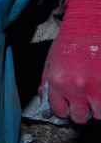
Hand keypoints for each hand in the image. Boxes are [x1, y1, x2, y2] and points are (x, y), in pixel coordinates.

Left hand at [39, 0, 100, 122]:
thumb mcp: (51, 62)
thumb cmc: (69, 43)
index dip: (63, 109)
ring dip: (97, 107)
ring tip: (94, 94)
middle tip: (83, 101)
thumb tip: (47, 103)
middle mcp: (78, 87)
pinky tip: (100, 88)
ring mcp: (98, 87)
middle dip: (81, 111)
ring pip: (99, 114)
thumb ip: (48, 84)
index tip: (67, 105)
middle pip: (80, 118)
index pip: (60, 111)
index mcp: (59, 81)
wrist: (89, 24)